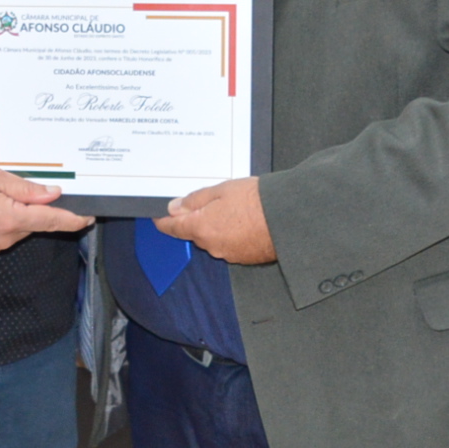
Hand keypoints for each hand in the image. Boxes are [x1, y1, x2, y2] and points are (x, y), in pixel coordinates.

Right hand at [0, 164, 92, 252]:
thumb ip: (27, 189)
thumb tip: (53, 195)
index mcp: (11, 219)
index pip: (52, 221)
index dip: (73, 220)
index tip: (88, 218)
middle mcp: (6, 238)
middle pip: (34, 223)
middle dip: (33, 207)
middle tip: (14, 187)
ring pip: (19, 228)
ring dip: (16, 212)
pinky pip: (5, 233)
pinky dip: (4, 219)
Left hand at [156, 177, 275, 263]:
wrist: (289, 217)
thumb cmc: (258, 200)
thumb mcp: (222, 189)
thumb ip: (195, 200)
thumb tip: (174, 207)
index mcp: (201, 227)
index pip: (173, 227)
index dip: (164, 221)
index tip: (159, 217)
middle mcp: (212, 245)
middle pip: (194, 233)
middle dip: (198, 219)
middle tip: (211, 201)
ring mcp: (228, 254)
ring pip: (213, 239)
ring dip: (217, 227)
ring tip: (236, 209)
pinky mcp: (244, 258)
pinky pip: (230, 245)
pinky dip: (232, 235)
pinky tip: (245, 222)